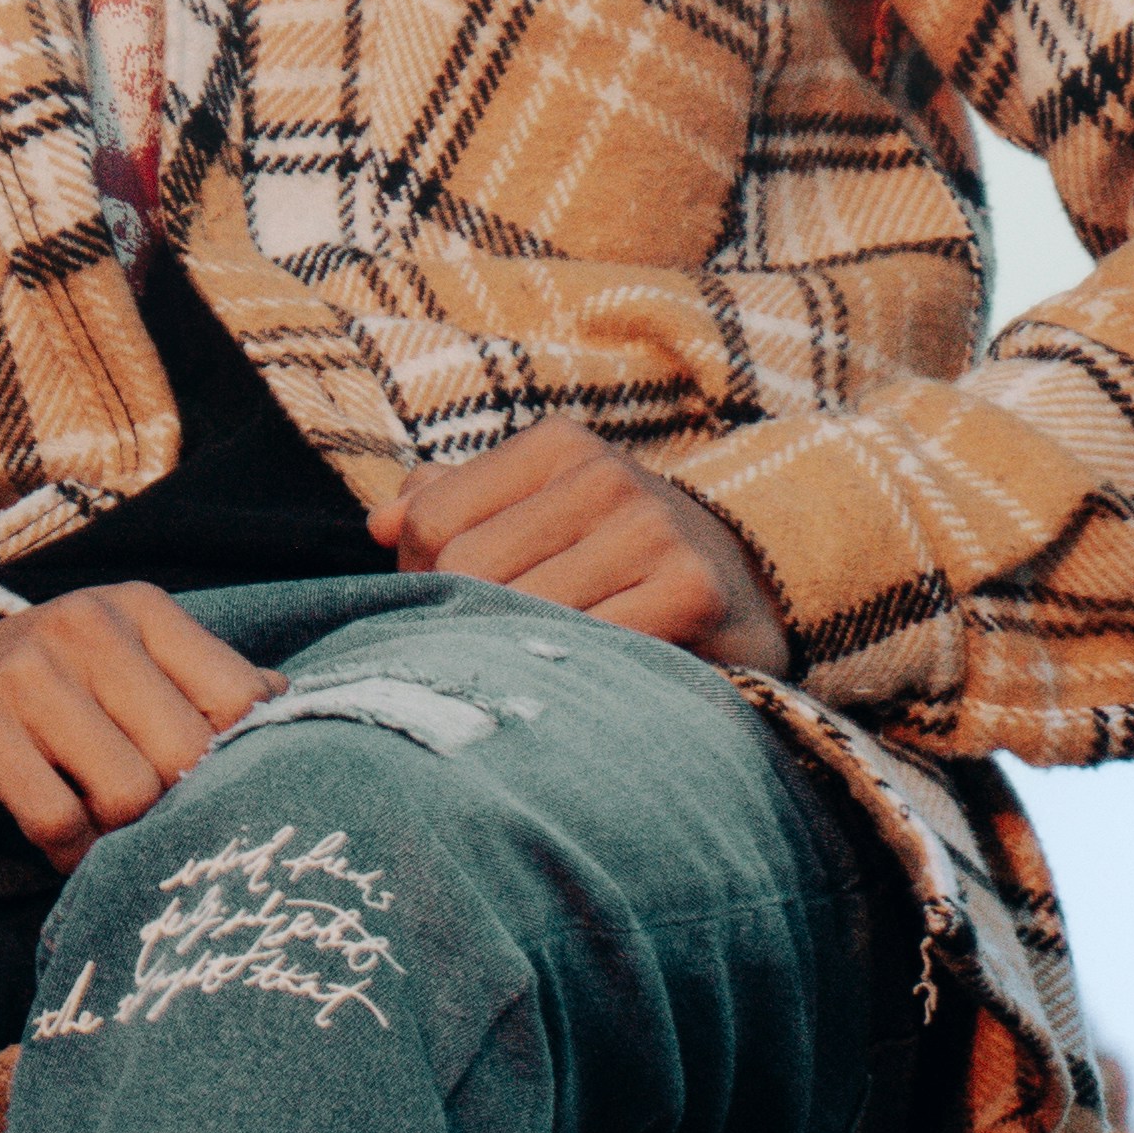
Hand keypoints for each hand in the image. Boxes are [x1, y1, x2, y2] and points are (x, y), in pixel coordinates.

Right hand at [0, 584, 275, 871]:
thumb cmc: (48, 694)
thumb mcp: (127, 667)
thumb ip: (204, 688)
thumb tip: (290, 710)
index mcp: (140, 609)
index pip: (239, 700)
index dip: (237, 763)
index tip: (210, 791)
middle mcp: (86, 626)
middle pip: (186, 757)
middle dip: (174, 809)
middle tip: (149, 825)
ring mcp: (26, 672)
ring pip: (127, 794)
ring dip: (119, 836)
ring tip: (101, 833)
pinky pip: (57, 820)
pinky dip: (68, 853)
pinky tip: (59, 844)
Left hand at [365, 413, 790, 669]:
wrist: (753, 594)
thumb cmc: (619, 560)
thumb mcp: (542, 512)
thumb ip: (454, 506)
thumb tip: (381, 522)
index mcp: (558, 447)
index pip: (430, 522)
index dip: (422, 580)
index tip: (456, 606)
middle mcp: (606, 475)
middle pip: (467, 571)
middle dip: (464, 622)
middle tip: (495, 650)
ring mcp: (652, 529)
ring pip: (519, 614)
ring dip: (516, 655)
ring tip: (538, 668)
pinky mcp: (689, 591)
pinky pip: (584, 649)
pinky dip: (569, 677)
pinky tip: (584, 685)